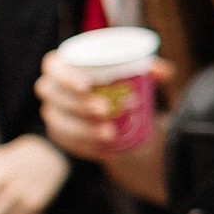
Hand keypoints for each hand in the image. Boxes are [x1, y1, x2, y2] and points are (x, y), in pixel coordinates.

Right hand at [36, 49, 164, 162]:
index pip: (53, 66)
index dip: (65, 75)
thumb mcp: (143, 77)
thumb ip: (154, 71)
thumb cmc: (127, 86)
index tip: (87, 85)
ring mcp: (54, 113)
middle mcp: (53, 88)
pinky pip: (66, 142)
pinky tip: (101, 148)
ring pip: (58, 121)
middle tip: (105, 110)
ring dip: (81, 128)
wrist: (126, 119)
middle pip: (53, 94)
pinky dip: (83, 145)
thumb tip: (161, 72)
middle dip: (77, 103)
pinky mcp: (60, 135)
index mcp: (65, 65)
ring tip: (109, 134)